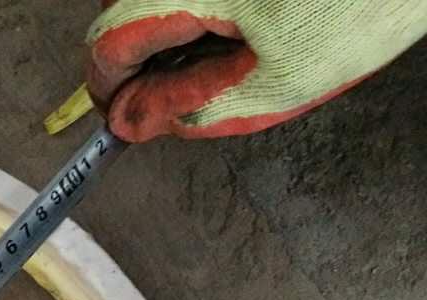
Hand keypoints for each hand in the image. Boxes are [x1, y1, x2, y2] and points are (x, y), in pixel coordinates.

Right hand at [86, 0, 426, 140]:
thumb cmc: (362, 9)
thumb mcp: (275, 83)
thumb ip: (190, 107)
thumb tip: (130, 119)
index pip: (108, 42)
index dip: (107, 87)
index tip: (123, 115)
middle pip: (122, 13)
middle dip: (141, 59)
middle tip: (186, 91)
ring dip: (170, 33)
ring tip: (226, 55)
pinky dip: (199, 11)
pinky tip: (241, 25)